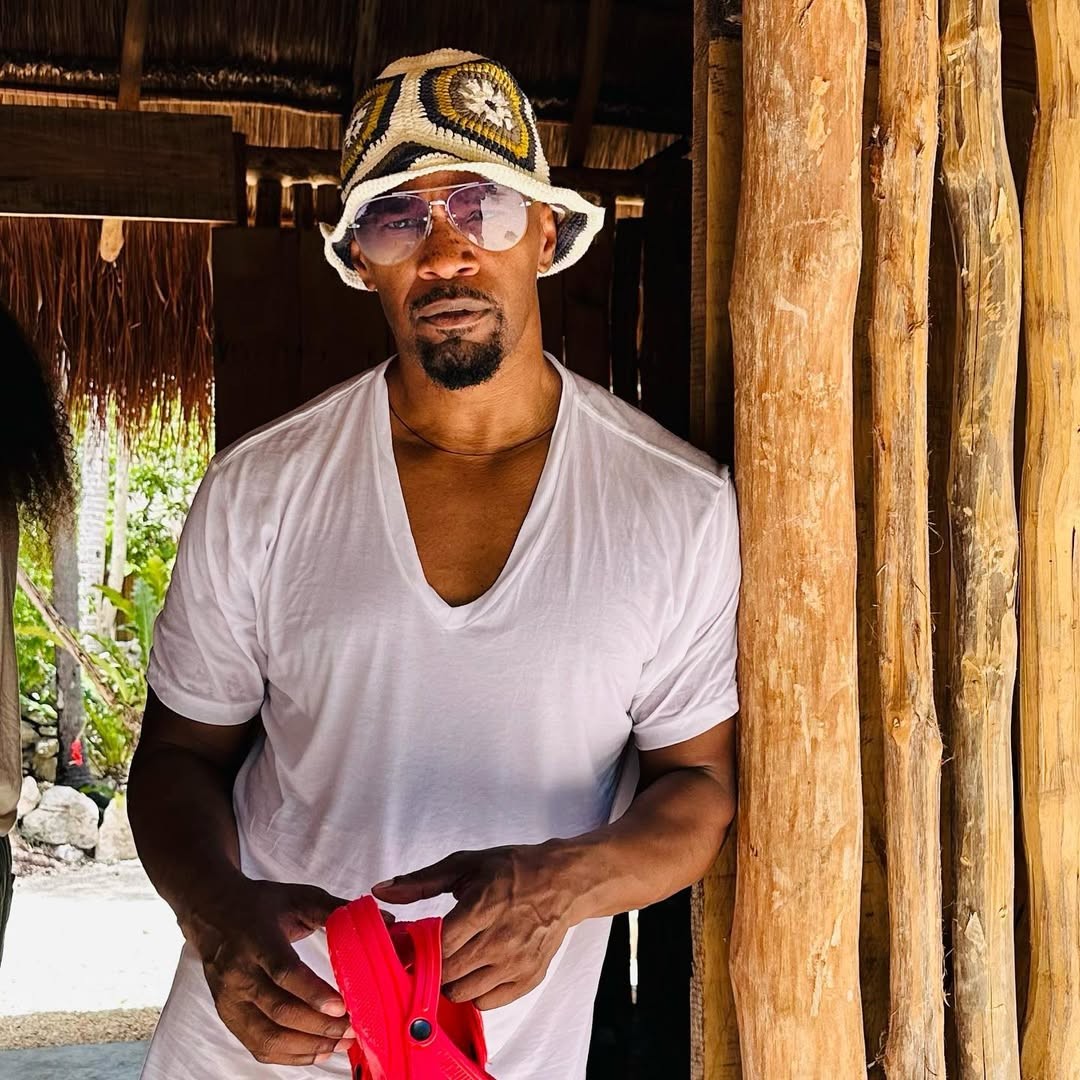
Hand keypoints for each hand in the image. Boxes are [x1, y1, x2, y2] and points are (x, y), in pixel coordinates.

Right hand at [183, 877, 359, 1065]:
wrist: (211, 913)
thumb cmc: (260, 904)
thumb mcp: (297, 898)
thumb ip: (337, 909)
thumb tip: (386, 919)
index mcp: (256, 939)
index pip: (283, 972)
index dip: (313, 993)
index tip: (342, 1006)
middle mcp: (238, 973)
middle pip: (278, 1010)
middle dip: (319, 1026)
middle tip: (352, 1029)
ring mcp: (230, 1000)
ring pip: (267, 1036)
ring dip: (307, 1046)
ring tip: (340, 1044)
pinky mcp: (228, 1017)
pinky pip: (258, 1046)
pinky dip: (289, 1055)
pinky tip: (316, 1051)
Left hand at [372, 844, 575, 1009]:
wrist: (564, 882)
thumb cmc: (514, 869)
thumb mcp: (466, 865)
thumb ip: (421, 881)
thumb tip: (382, 890)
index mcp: (483, 906)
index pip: (439, 946)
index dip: (417, 951)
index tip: (409, 946)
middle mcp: (501, 939)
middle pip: (447, 974)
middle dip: (429, 968)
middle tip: (426, 955)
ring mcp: (517, 962)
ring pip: (463, 993)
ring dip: (449, 981)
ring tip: (451, 961)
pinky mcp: (529, 978)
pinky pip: (487, 1002)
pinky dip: (473, 991)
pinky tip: (474, 970)